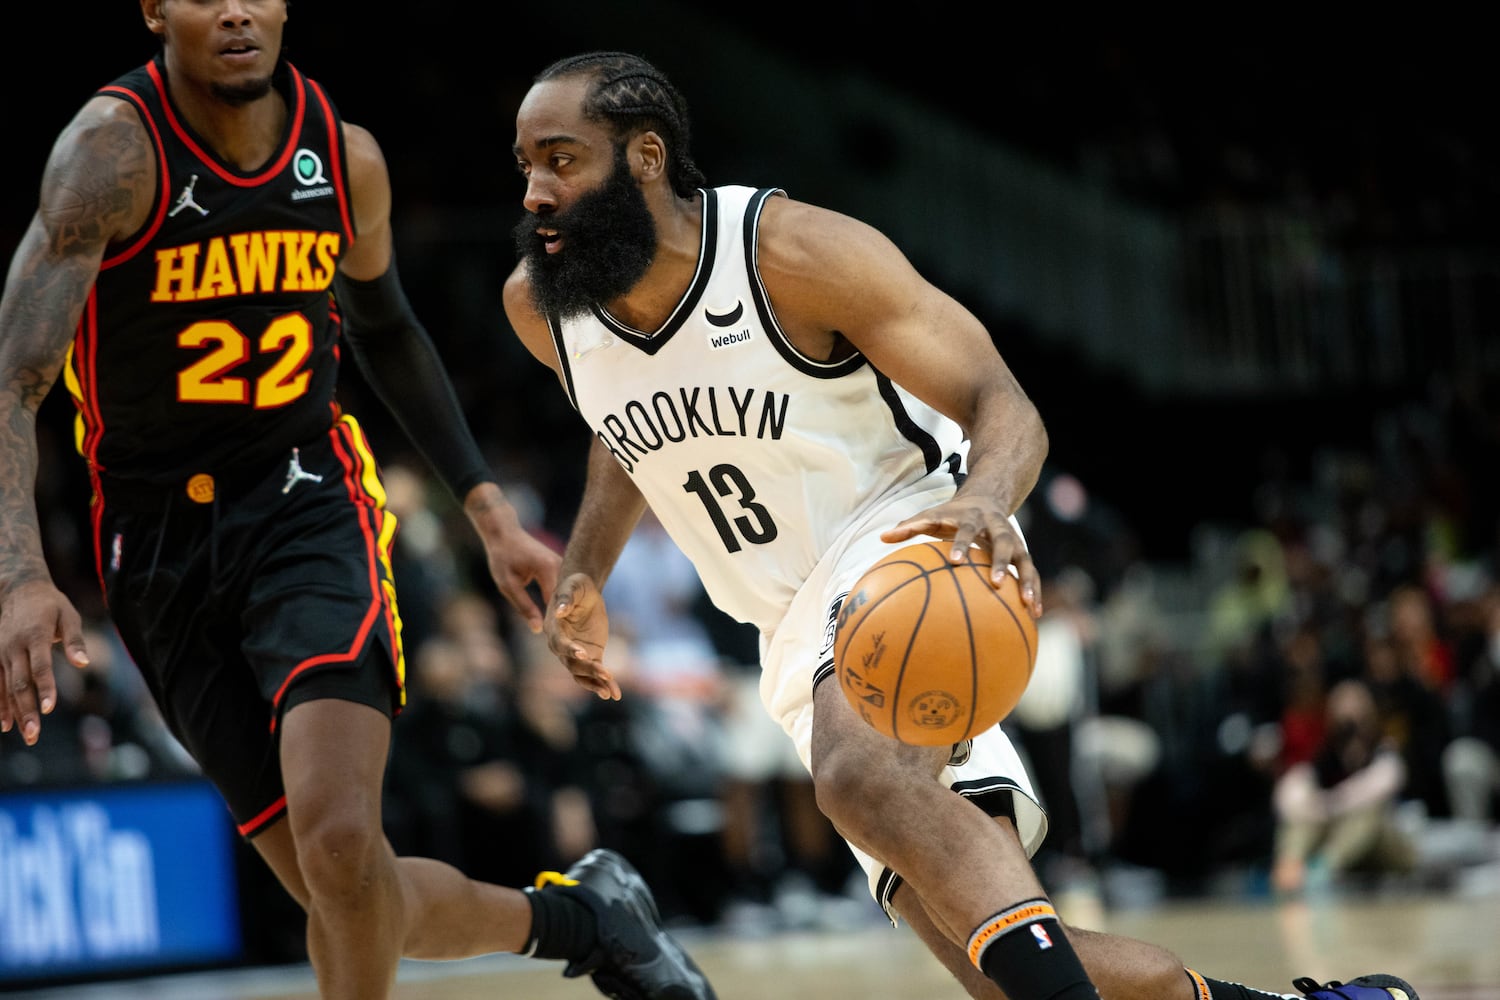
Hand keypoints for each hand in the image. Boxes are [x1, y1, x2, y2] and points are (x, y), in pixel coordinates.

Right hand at [0, 580, 87, 744]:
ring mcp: (1, 653)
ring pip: (6, 688)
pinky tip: (4, 724)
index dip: (45, 688)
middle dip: (27, 710)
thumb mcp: (68, 615)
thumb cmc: (50, 604)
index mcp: (34, 636)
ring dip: (14, 713)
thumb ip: (75, 640)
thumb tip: (84, 663)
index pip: (40, 666)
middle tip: (34, 734)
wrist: (18, 589)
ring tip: (25, 735)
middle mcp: (14, 647)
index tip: (49, 708)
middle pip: (20, 683)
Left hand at [479, 528, 560, 634]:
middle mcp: (561, 565)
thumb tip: (538, 630)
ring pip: (567, 595)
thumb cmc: (502, 558)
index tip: (558, 642)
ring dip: (566, 612)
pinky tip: (562, 619)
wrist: (504, 534)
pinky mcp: (561, 567)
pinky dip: (562, 603)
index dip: (558, 623)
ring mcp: (563, 565)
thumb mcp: (508, 585)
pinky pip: (564, 589)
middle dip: (566, 620)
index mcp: (548, 569)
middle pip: (567, 599)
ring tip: (568, 633)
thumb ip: (524, 607)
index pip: (557, 602)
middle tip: (566, 642)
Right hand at [546, 573, 619, 699]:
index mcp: (554, 629)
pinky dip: (604, 683)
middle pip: (572, 663)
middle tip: (605, 674)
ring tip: (609, 693)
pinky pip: (595, 673)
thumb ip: (566, 599)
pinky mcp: (590, 656)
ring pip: (582, 674)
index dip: (570, 649)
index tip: (582, 653)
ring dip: (595, 684)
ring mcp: (576, 654)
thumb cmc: (575, 586)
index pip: (560, 643)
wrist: (584, 592)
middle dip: (588, 669)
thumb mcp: (572, 587)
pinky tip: (615, 694)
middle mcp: (561, 646)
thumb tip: (559, 610)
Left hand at [880, 496, 1042, 616]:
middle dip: (999, 561)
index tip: (955, 561)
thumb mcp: (931, 515)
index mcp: (972, 517)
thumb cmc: (951, 514)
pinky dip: (1034, 591)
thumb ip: (909, 527)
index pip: (966, 529)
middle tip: (995, 583)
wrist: (987, 497)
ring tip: (1027, 604)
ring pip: (1023, 559)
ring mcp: (1012, 540)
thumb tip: (882, 538)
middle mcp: (996, 527)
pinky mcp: (1022, 553)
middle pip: (1002, 541)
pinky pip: (1031, 573)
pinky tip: (1035, 615)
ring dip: (1026, 580)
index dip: (962, 543)